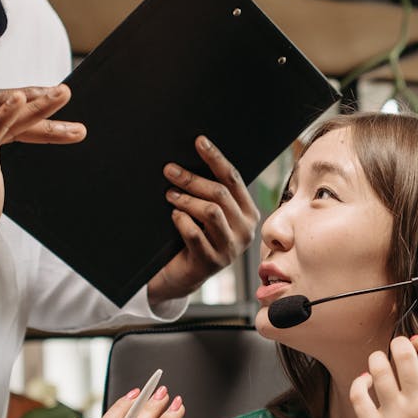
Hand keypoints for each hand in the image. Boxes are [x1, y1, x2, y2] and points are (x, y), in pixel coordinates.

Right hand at [0, 85, 84, 282]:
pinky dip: (2, 119)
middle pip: (1, 107)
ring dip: (36, 110)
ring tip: (62, 97)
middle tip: (65, 93)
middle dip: (37, 100)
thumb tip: (27, 126)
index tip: (56, 98)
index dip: (28, 100)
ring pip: (1, 121)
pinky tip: (20, 103)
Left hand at [147, 136, 258, 306]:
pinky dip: (182, 221)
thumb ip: (210, 192)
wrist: (181, 275)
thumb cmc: (194, 235)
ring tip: (169, 194)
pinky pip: (195, 234)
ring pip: (210, 212)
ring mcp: (230, 249)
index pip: (233, 179)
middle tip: (169, 170)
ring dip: (186, 199)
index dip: (216, 158)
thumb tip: (195, 153)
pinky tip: (174, 217)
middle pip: (220, 194)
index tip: (199, 142)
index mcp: (248, 213)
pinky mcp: (212, 262)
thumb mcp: (207, 213)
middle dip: (192, 178)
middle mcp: (245, 231)